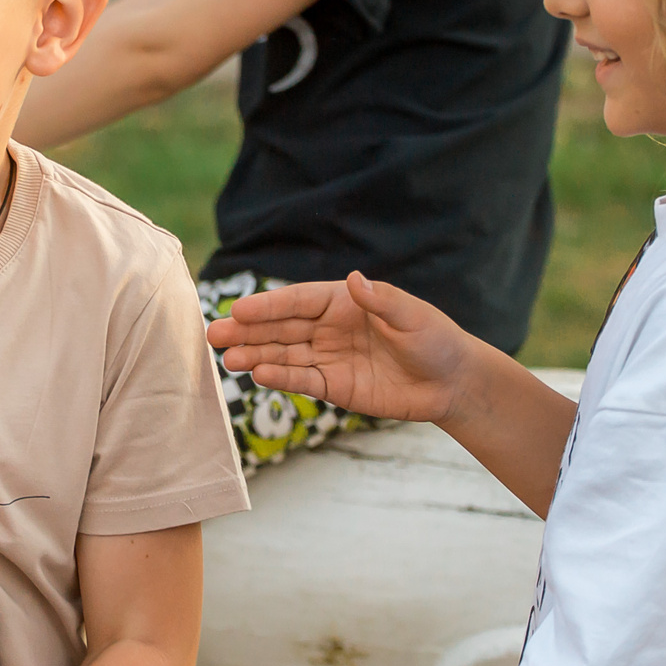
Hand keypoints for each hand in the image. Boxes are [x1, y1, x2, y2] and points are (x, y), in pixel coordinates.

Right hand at [207, 272, 478, 424]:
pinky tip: (258, 376)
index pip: (298, 301)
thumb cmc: (435, 339)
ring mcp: (329, 357)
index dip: (269, 306)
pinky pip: (301, 381)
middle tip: (214, 335)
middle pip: (281, 328)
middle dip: (247, 331)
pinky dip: (280, 378)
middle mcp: (329, 328)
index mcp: (343, 302)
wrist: (452, 382)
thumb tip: (353, 279)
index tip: (239, 309)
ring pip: (284, 354)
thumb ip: (381, 300)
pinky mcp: (334, 386)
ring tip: (226, 360)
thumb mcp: (413, 315)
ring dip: (254, 356)